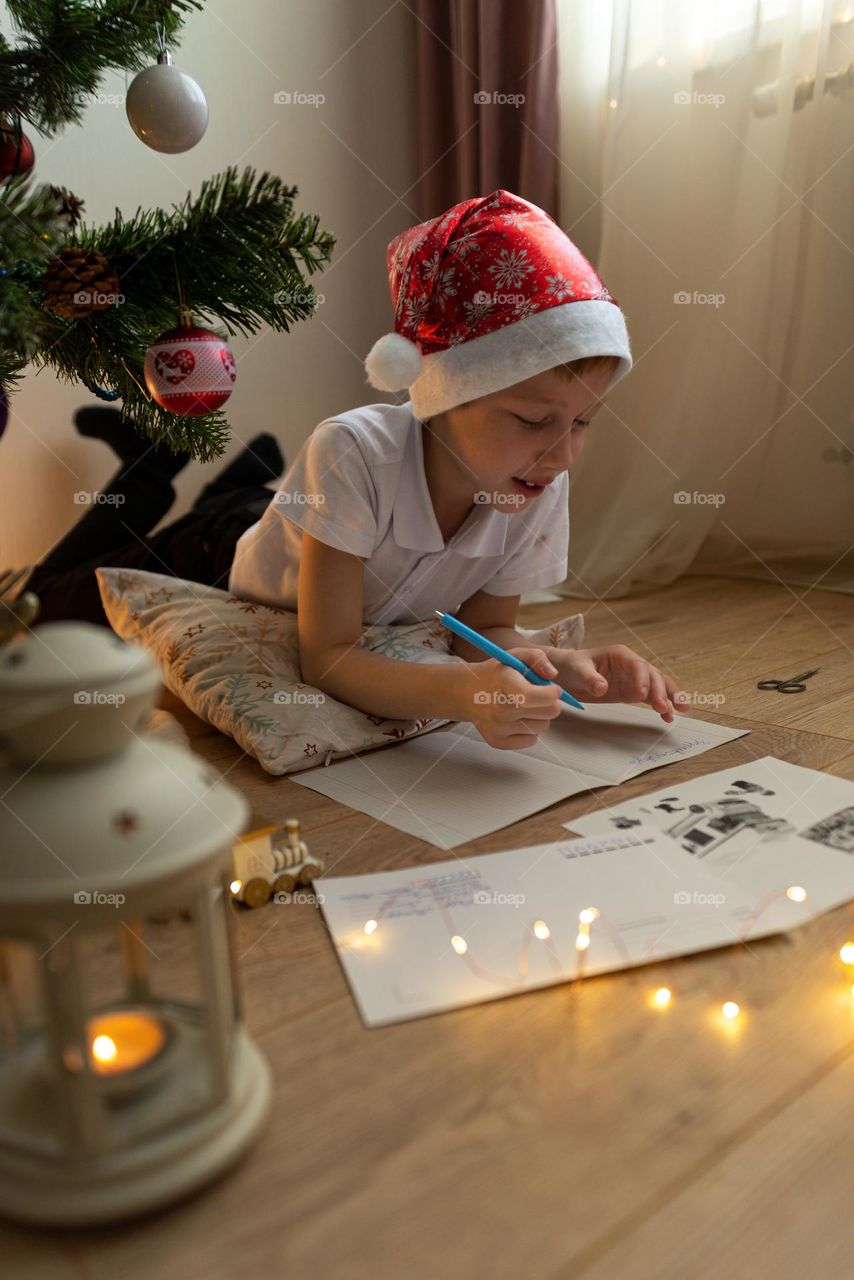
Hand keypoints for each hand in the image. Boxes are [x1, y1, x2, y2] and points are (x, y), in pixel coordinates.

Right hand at [457, 647, 562, 749]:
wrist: (465, 693)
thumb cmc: (496, 674)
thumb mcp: (513, 656)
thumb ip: (536, 657)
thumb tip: (553, 675)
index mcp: (504, 684)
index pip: (537, 696)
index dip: (553, 693)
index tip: (555, 689)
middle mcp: (500, 709)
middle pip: (549, 712)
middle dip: (550, 703)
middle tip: (540, 696)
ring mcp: (498, 728)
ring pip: (543, 726)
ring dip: (539, 716)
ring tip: (524, 706)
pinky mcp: (498, 742)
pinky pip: (532, 740)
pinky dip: (530, 730)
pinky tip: (517, 719)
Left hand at [549, 645, 689, 722]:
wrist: (567, 673)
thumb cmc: (572, 666)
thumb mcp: (578, 670)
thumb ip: (590, 679)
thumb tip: (602, 688)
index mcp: (621, 655)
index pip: (638, 666)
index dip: (642, 679)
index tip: (641, 695)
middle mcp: (632, 665)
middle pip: (652, 676)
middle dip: (660, 691)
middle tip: (663, 707)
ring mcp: (634, 678)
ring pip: (658, 685)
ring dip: (670, 697)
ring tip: (682, 710)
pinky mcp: (633, 691)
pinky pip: (651, 698)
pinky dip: (662, 706)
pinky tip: (669, 717)